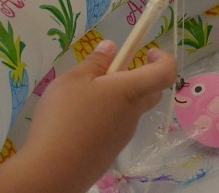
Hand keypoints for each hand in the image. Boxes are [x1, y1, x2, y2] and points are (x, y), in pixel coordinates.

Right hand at [20, 40, 175, 191]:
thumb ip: (95, 62)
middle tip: (108, 75)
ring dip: (116, 99)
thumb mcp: (73, 80)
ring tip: (82, 99)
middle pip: (149, 91)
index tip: (147, 52)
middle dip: (136, 78)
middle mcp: (134, 113)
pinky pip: (115, 127)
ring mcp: (124, 135)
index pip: (166, 72)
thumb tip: (111, 47)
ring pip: (130, 110)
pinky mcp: (111, 151)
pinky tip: (77, 123)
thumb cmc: (64, 118)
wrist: (51, 171)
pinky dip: (104, 118)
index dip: (164, 58)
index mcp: (132, 91)